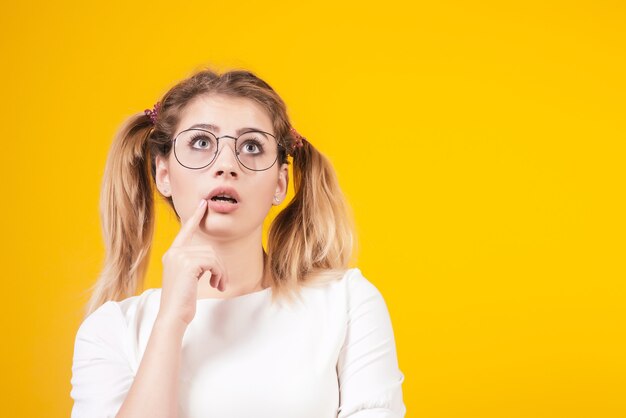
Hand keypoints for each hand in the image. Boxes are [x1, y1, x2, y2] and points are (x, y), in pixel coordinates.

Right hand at [158, 199, 227, 325]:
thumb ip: (195, 265)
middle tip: (221, 282)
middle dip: (219, 266)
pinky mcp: (187, 264)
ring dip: (221, 272)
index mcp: (172, 254)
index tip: (203, 204)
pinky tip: (216, 285)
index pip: (185, 231)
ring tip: (218, 285)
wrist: (172, 316)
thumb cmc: (182, 302)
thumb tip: (212, 260)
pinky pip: (213, 262)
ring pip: (212, 256)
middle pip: (208, 249)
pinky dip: (219, 274)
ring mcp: (179, 257)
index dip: (195, 217)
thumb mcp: (188, 279)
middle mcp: (174, 253)